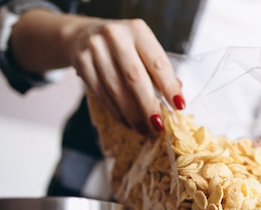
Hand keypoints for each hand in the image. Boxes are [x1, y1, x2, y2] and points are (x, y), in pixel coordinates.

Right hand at [66, 17, 182, 134]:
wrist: (81, 34)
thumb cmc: (121, 46)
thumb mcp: (142, 49)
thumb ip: (158, 70)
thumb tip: (177, 95)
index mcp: (137, 30)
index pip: (157, 62)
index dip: (169, 86)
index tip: (179, 106)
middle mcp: (115, 35)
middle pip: (134, 77)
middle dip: (148, 105)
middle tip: (159, 126)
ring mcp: (95, 48)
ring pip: (116, 88)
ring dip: (132, 114)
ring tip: (144, 129)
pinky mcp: (81, 62)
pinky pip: (101, 93)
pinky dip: (116, 111)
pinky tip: (128, 122)